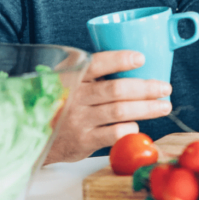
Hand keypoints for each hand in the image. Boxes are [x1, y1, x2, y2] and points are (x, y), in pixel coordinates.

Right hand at [44, 50, 172, 163]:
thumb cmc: (61, 101)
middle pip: (116, 89)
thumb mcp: (68, 79)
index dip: (120, 60)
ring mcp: (78, 120)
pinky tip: (138, 125)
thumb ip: (93, 71)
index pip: (97, 63)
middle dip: (145, 88)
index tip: (141, 58)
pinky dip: (130, 128)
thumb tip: (137, 62)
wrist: (33, 133)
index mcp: (72, 75)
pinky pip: (114, 134)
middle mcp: (74, 96)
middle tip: (165, 87)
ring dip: (147, 108)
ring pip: (120, 112)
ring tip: (164, 105)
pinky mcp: (83, 141)